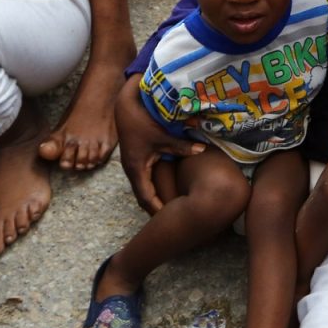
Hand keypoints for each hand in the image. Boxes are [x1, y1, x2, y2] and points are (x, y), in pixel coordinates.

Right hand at [116, 74, 204, 213]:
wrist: (125, 108)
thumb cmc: (142, 122)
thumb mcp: (162, 135)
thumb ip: (181, 146)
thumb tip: (202, 151)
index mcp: (136, 169)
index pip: (146, 198)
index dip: (158, 210)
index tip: (171, 220)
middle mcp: (132, 171)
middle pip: (144, 198)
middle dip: (157, 208)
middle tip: (173, 219)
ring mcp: (133, 166)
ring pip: (144, 189)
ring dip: (155, 199)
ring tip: (170, 210)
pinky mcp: (136, 160)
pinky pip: (144, 181)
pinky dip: (154, 188)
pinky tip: (165, 191)